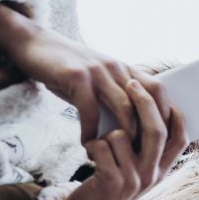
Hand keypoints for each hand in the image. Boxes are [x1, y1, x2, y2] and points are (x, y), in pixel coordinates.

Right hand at [0, 3, 172, 142]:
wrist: (32, 43)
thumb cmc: (66, 68)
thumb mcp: (97, 79)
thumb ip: (115, 97)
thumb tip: (131, 129)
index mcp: (125, 69)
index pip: (158, 90)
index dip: (166, 115)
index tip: (164, 140)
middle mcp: (117, 67)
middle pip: (147, 101)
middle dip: (150, 131)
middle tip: (145, 155)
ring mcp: (98, 71)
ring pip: (124, 107)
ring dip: (124, 135)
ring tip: (119, 155)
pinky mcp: (77, 76)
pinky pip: (90, 110)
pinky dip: (91, 131)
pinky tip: (87, 144)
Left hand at [59, 80, 186, 199]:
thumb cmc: (110, 182)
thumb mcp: (136, 168)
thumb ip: (146, 146)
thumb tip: (151, 107)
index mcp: (162, 170)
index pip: (181, 138)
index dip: (175, 114)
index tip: (165, 93)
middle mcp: (152, 176)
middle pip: (156, 130)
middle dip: (143, 102)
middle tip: (130, 83)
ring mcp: (134, 180)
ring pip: (122, 135)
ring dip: (106, 133)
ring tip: (101, 145)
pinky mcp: (112, 182)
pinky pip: (102, 146)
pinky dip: (92, 145)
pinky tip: (89, 154)